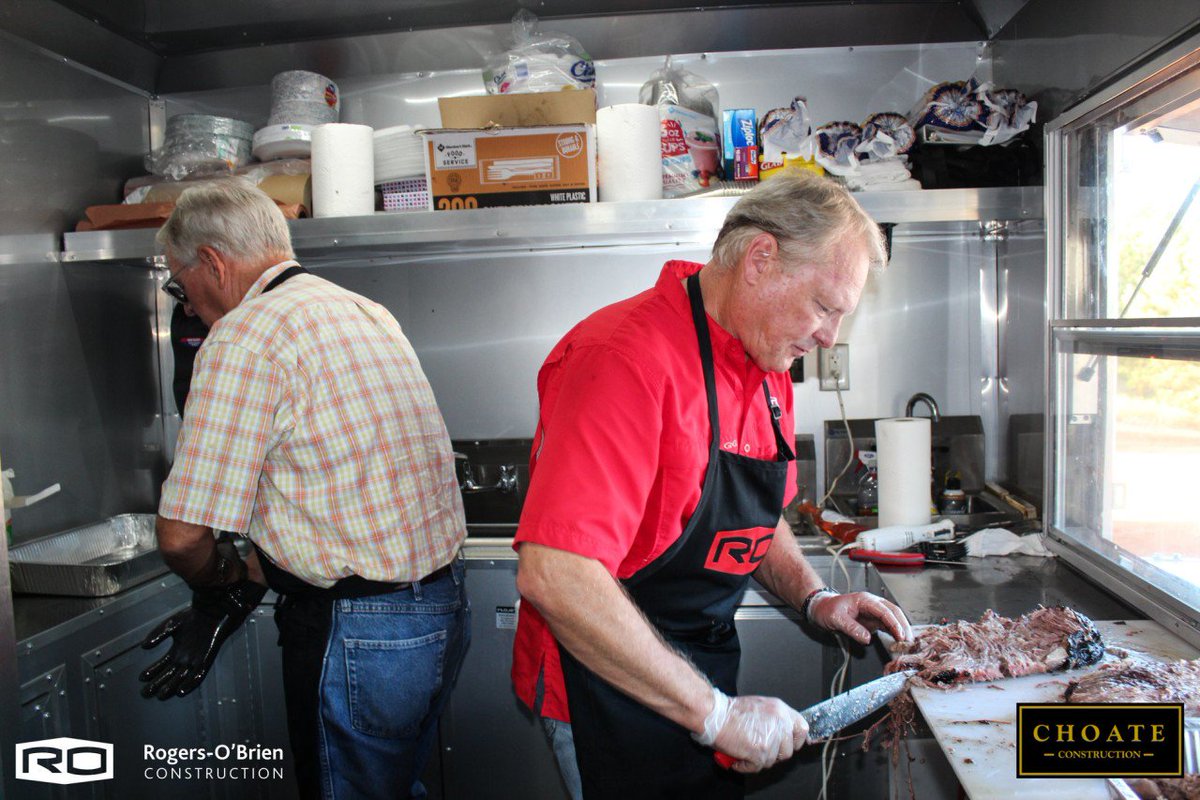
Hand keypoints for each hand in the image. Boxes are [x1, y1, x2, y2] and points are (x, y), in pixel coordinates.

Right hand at [139, 581, 265, 699]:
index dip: (152, 672)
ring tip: (160, 696)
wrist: (213, 612)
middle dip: (157, 685)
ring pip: (182, 678)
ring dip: (171, 688)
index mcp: (176, 651)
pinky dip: (190, 684)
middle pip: (169, 675)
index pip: (161, 666)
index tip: (141, 678)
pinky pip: (198, 675)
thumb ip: (157, 635)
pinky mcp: (206, 660)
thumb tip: (143, 647)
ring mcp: (196, 660)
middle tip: (145, 693)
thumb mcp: (171, 625)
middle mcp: (185, 658)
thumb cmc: (193, 617)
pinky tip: (181, 691)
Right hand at [695, 688, 807, 772]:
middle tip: (760, 749)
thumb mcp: (760, 706)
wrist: (715, 715)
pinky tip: (739, 757)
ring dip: (759, 760)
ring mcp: (771, 738)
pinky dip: (746, 766)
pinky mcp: (761, 752)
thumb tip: (781, 733)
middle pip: (788, 750)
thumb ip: (774, 719)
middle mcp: (779, 723)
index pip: (802, 728)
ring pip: (772, 761)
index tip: (789, 744)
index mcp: (780, 710)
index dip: (796, 740)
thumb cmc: (731, 711)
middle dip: (774, 753)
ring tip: (745, 750)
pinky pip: (758, 767)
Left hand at [809, 591, 911, 643]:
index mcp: (865, 600)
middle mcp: (873, 604)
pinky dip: (895, 633)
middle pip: (894, 612)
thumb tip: (867, 639)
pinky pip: (888, 626)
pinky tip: (900, 642)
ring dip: (902, 630)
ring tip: (908, 644)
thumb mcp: (836, 619)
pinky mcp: (874, 621)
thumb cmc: (828, 610)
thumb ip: (852, 628)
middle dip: (903, 626)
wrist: (822, 609)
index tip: (900, 635)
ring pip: (893, 619)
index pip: (884, 610)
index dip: (894, 623)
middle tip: (909, 641)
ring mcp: (874, 612)